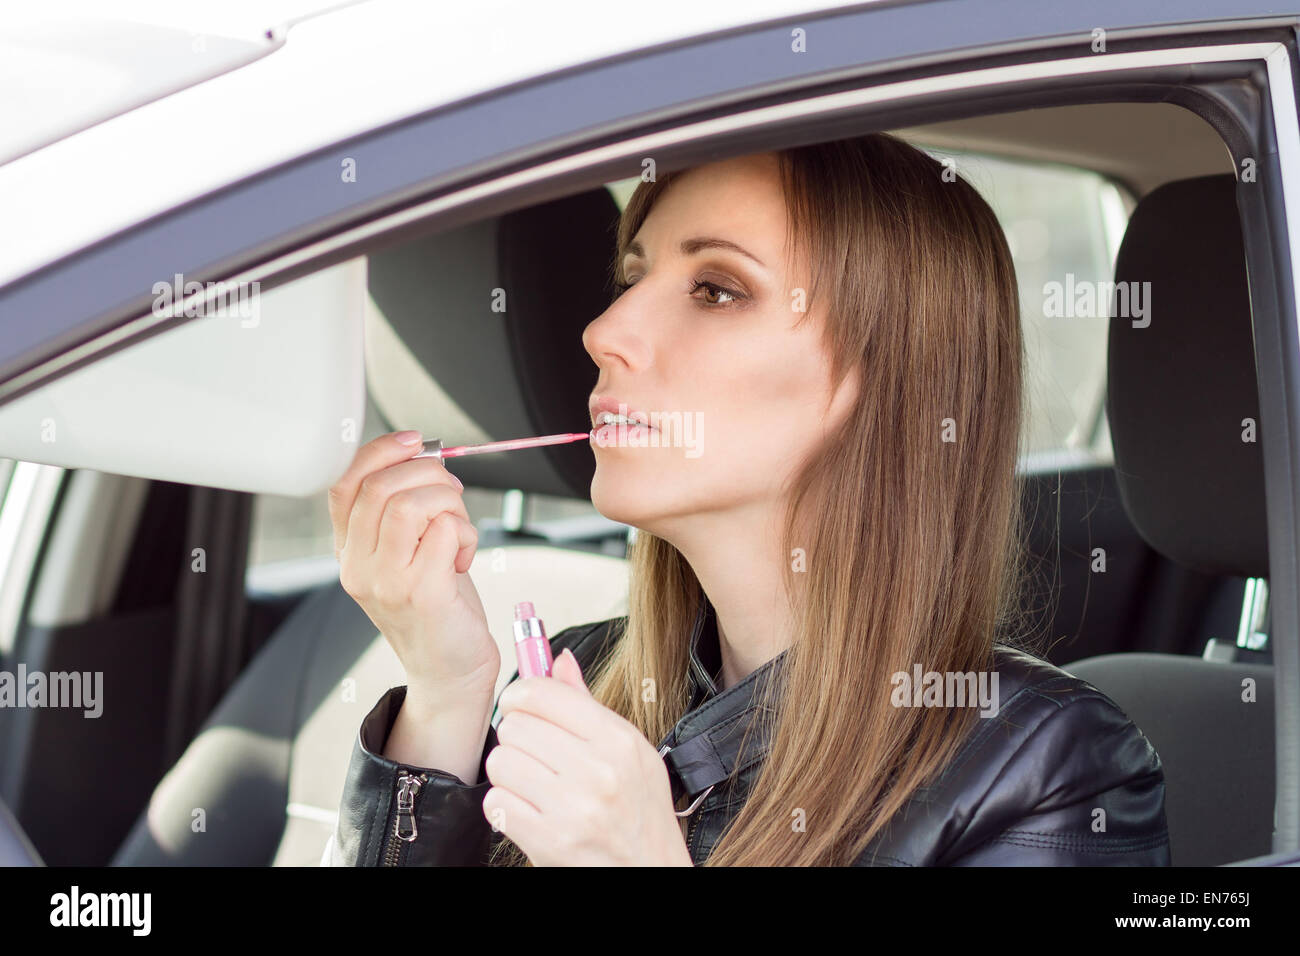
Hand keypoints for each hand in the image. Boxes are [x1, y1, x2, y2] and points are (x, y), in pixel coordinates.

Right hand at [328, 430, 498, 700]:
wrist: (450, 670)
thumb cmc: (437, 603)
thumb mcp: (407, 552)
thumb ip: (403, 508)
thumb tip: (423, 453)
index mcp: (349, 551)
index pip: (345, 483)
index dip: (380, 451)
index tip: (416, 441)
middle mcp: (358, 567)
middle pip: (380, 487)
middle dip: (428, 473)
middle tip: (451, 494)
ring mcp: (386, 583)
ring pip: (410, 504)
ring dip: (448, 501)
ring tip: (458, 526)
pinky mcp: (422, 595)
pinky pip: (444, 531)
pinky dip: (465, 531)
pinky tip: (464, 555)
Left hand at [483, 648, 692, 865]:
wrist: (649, 869)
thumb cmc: (640, 810)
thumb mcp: (631, 750)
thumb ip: (588, 704)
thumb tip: (558, 659)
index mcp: (617, 740)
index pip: (543, 694)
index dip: (520, 694)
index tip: (518, 704)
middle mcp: (597, 771)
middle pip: (515, 726)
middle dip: (516, 737)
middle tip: (532, 752)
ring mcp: (572, 808)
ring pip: (500, 763)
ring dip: (508, 773)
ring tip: (533, 783)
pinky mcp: (548, 841)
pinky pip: (496, 803)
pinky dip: (505, 806)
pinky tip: (529, 809)